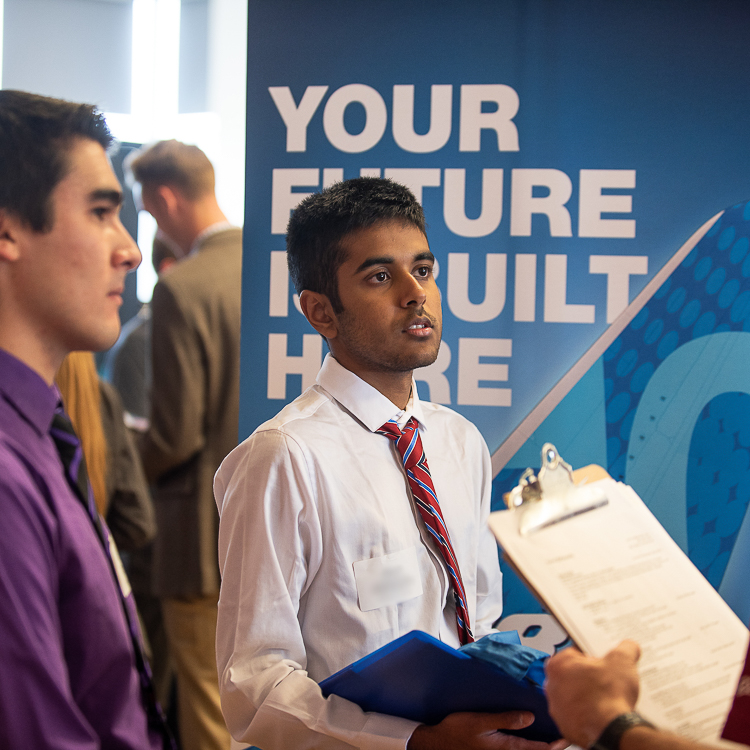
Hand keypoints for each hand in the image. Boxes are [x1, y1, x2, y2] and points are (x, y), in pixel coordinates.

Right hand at [407, 711, 570, 749]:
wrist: (437, 743)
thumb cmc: (455, 731)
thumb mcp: (479, 721)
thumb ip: (505, 720)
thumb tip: (530, 717)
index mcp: (506, 748)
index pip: (539, 749)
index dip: (556, 743)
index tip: (567, 734)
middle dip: (551, 745)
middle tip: (564, 732)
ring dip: (539, 744)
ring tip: (551, 733)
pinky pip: (516, 749)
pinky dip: (527, 743)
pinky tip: (527, 732)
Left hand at [544, 641, 641, 748]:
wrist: (612, 729)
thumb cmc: (610, 695)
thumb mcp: (622, 661)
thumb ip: (625, 648)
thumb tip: (629, 646)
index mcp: (558, 664)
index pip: (573, 654)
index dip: (591, 658)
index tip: (601, 663)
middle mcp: (552, 685)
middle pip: (572, 676)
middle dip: (587, 678)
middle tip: (605, 681)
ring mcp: (557, 708)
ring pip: (573, 697)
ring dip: (586, 698)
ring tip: (605, 699)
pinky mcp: (565, 727)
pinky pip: (576, 717)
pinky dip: (586, 716)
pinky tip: (601, 714)